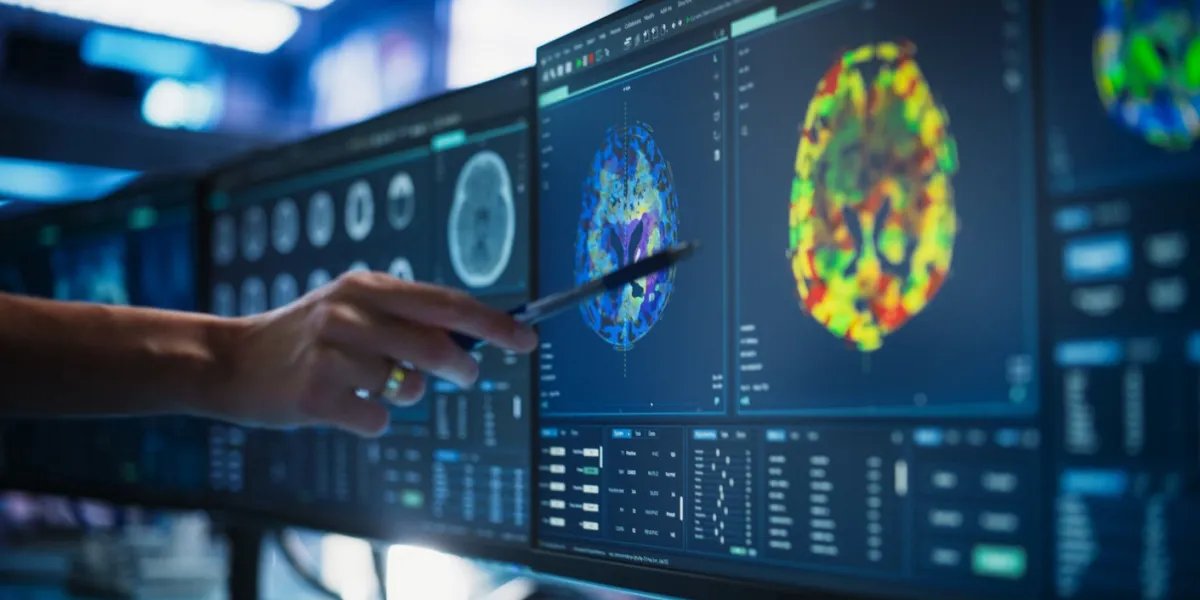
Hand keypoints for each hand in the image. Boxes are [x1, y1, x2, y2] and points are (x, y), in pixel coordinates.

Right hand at [205, 271, 537, 436]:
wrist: (231, 361)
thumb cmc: (305, 338)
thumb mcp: (352, 308)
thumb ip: (406, 318)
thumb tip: (473, 339)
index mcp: (367, 287)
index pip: (447, 303)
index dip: (493, 322)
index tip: (527, 338)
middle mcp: (350, 312)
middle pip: (436, 346)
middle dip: (462, 367)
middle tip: (465, 374)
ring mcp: (331, 352)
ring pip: (409, 387)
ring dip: (405, 394)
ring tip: (373, 384)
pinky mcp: (315, 394)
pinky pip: (377, 418)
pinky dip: (372, 419)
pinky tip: (345, 406)